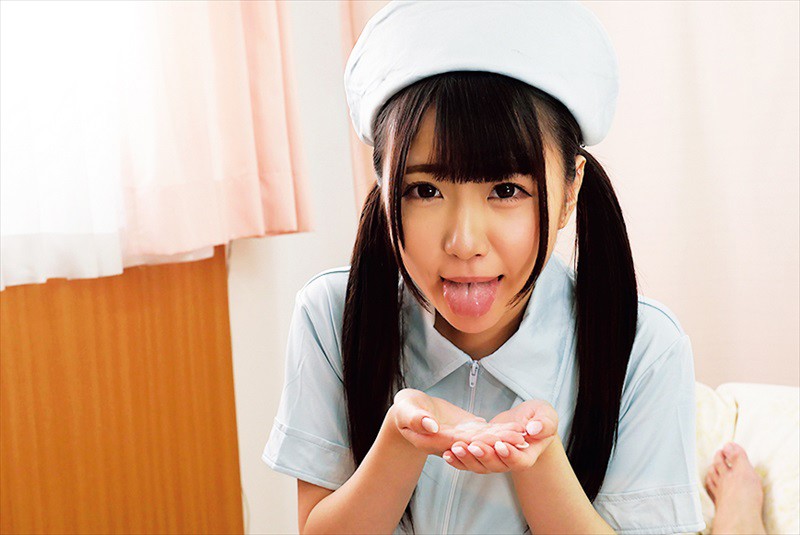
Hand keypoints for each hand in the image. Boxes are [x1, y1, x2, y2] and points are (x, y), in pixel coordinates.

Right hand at [391, 388, 526, 456]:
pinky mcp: (467, 431)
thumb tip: (431, 426)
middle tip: (520, 440)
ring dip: (504, 439)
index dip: (478, 443)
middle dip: (498, 444)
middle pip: (476, 446)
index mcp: (434, 441)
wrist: (409, 410)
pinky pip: (486, 433)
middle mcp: (451, 444)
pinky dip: (501, 431)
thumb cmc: (404, 409)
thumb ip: (416, 418)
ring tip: (524, 436)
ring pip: (485, 441)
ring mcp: (461, 439)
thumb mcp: (405, 410)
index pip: (458, 444)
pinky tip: (517, 429)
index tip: (497, 442)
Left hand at [443, 399, 558, 473]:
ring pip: (479, 466)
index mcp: (527, 455)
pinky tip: (448, 452)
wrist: (526, 421)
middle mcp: (509, 462)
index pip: (519, 461)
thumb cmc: (538, 418)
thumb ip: (545, 423)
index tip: (500, 445)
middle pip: (496, 466)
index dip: (509, 455)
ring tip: (456, 447)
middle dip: (483, 456)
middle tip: (473, 445)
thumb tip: (534, 429)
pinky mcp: (481, 455)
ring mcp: (494, 460)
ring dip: (467, 458)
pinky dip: (458, 459)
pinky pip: (469, 461)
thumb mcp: (546, 415)